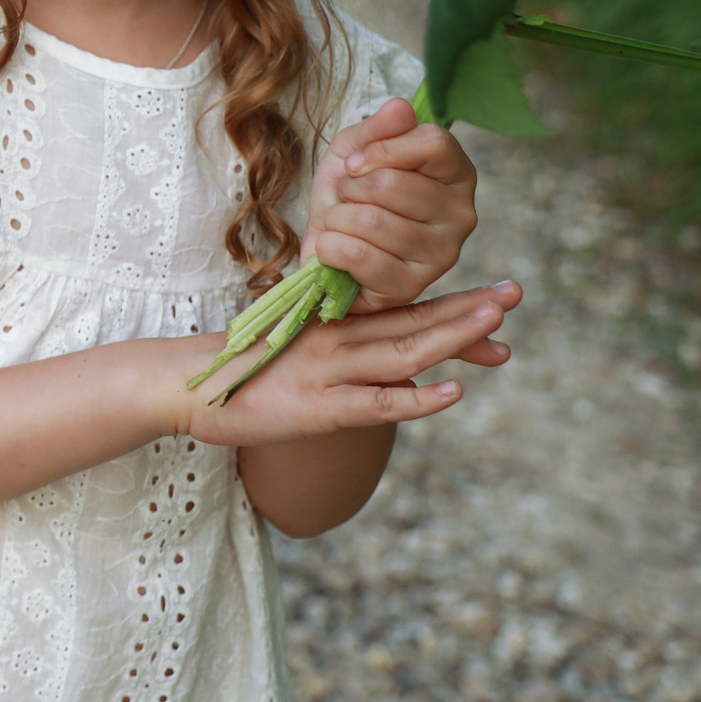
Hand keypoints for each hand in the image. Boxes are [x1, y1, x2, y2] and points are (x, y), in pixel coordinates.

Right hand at [183, 280, 518, 446]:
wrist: (187, 385)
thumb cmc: (240, 370)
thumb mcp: (291, 348)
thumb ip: (335, 347)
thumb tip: (384, 356)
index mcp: (331, 326)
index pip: (402, 310)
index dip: (452, 303)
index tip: (498, 296)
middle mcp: (336, 341)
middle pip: (412, 322)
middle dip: (467, 310)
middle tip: (513, 292)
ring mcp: (329, 373)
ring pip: (402, 352)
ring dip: (452, 338)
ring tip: (496, 327)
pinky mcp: (318, 409)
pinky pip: (377, 403)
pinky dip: (417, 397)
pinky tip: (451, 392)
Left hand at [302, 97, 476, 310]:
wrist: (324, 244)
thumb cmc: (348, 196)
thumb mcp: (355, 149)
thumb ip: (379, 128)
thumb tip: (401, 107)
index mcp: (457, 174)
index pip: (432, 142)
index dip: (380, 149)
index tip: (356, 163)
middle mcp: (462, 215)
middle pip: (391, 183)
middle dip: (350, 188)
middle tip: (349, 199)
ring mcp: (442, 255)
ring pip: (371, 220)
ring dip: (338, 219)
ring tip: (344, 224)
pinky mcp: (411, 287)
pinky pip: (358, 254)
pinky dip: (331, 247)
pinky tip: (336, 250)